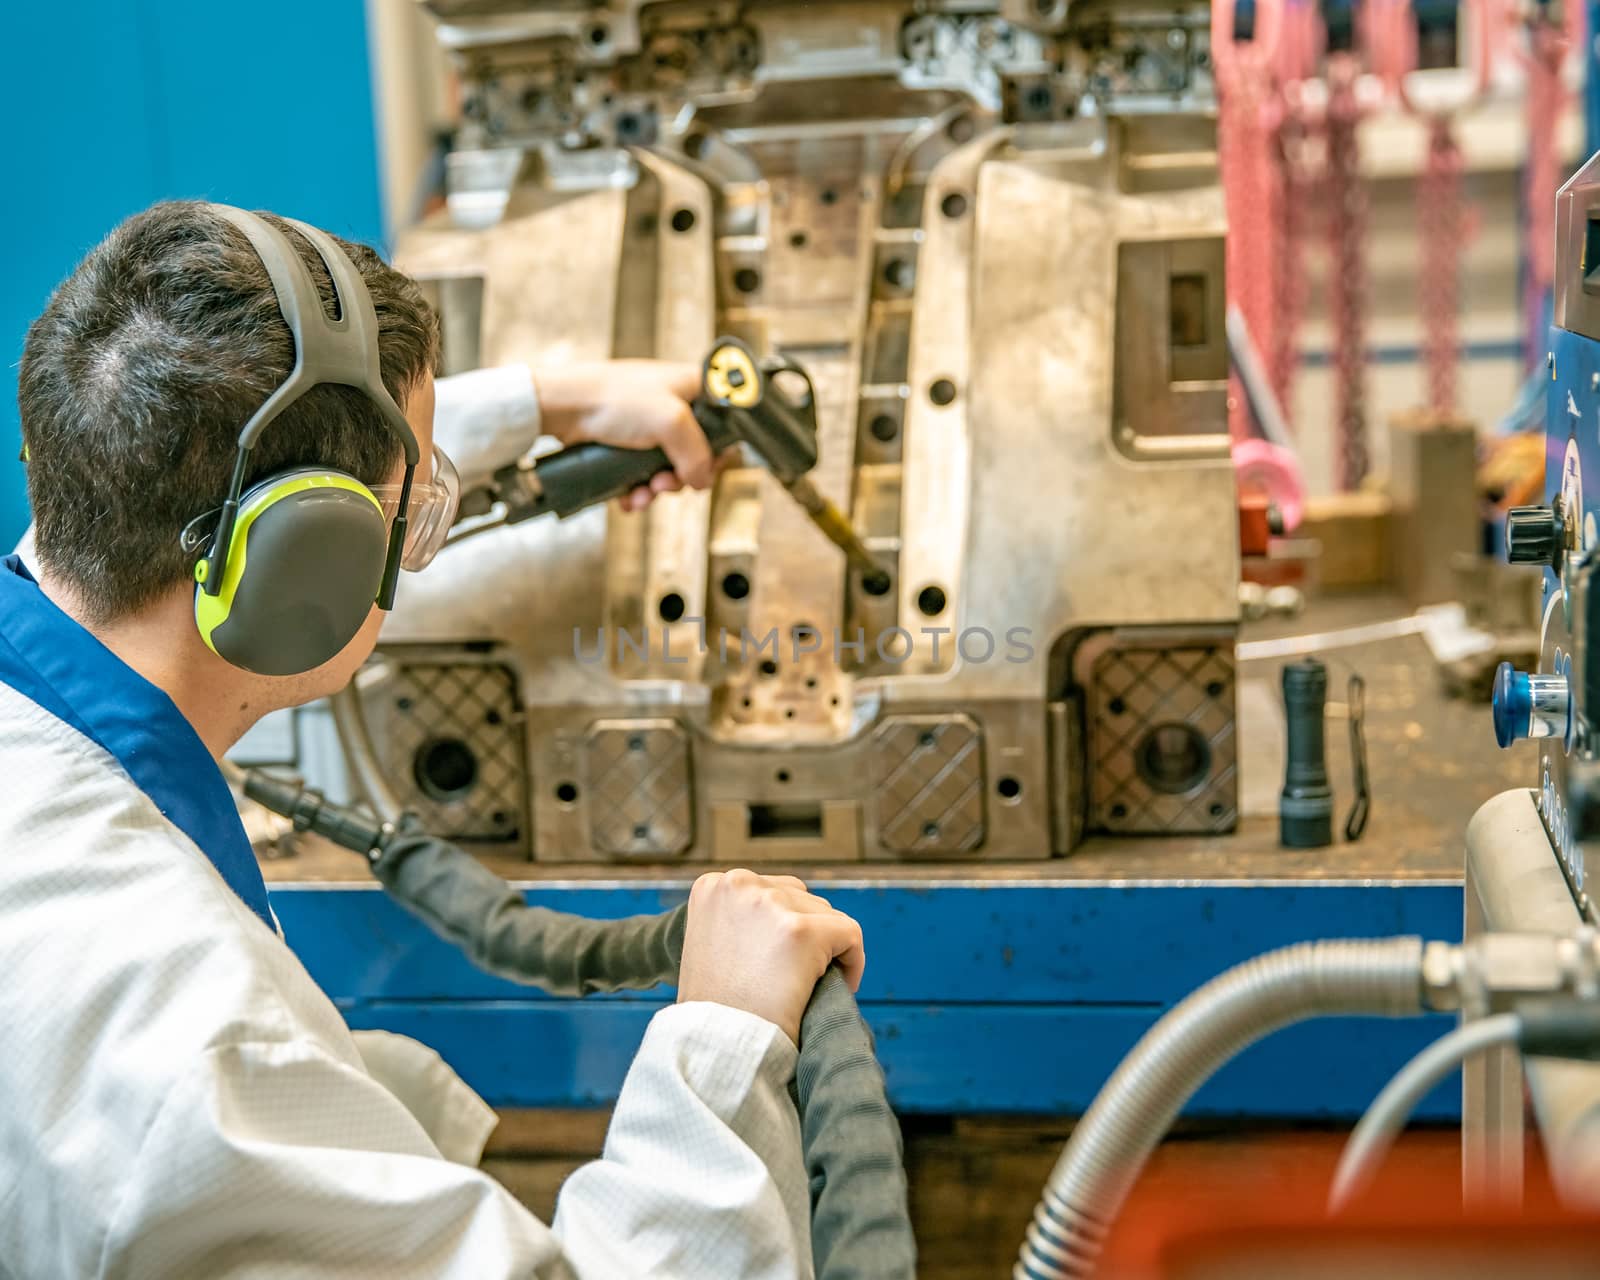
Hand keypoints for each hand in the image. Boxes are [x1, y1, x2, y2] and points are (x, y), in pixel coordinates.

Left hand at [533, 361, 713, 511]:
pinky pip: (642, 473)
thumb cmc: (615, 398)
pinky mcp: (626, 442)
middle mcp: (673, 404)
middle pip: (695, 452)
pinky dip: (638, 489)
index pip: (724, 421)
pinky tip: (630, 497)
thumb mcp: (671, 422)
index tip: (709, 469)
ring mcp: (648, 424)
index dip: (719, 450)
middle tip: (666, 483)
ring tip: (644, 493)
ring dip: (658, 487)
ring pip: (668, 467)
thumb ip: (697, 454)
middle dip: (682, 476)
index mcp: (692, 387)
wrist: (564, 405)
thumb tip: (701, 481)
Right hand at [677, 869, 865, 1046]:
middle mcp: (739, 885)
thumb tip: (779, 924)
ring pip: (827, 917)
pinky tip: (842, 987)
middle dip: (808, 937)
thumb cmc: (715, 1013)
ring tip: (814, 987)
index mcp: (713, 887)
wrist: (717, 1050)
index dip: (786, 928)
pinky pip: (850, 935)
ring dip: (828, 950)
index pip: (772, 892)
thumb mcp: (710, 950)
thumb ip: (738, 923)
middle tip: (801, 980)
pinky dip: (853, 962)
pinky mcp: (802, 931)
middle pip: (802, 899)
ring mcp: (770, 904)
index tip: (785, 962)